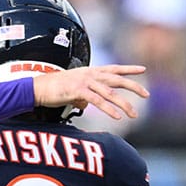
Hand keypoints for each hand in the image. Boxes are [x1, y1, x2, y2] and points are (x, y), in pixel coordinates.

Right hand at [32, 64, 148, 119]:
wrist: (38, 88)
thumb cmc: (55, 89)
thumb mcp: (73, 90)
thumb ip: (83, 96)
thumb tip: (86, 105)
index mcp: (90, 72)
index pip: (114, 69)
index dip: (129, 68)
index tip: (143, 69)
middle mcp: (90, 74)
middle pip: (117, 79)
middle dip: (133, 87)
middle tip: (147, 94)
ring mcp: (85, 82)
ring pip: (110, 93)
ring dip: (123, 104)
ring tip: (133, 114)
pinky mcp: (78, 91)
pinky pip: (97, 101)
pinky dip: (108, 109)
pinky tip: (117, 116)